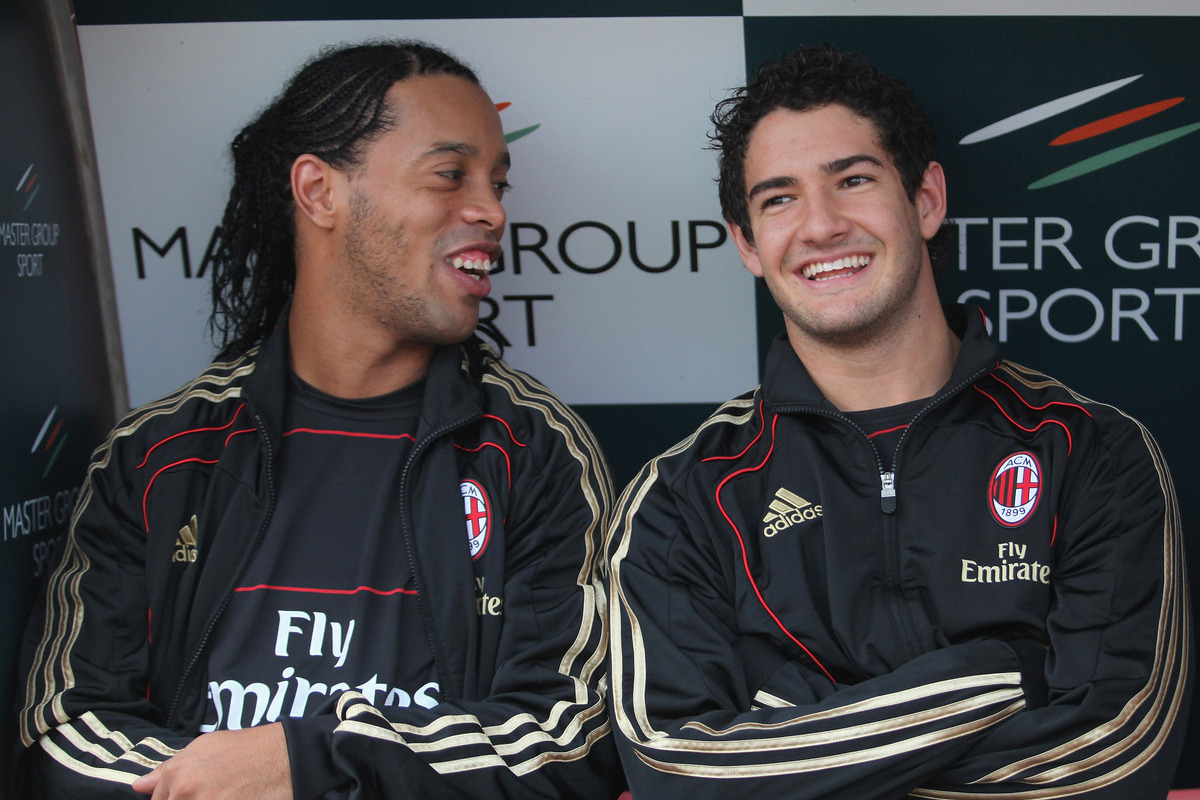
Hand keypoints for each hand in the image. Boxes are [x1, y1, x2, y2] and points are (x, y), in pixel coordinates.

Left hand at [131, 723, 291, 798]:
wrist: (285, 756)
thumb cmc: (246, 748)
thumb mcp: (204, 748)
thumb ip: (169, 768)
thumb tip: (138, 786)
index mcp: (177, 775)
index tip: (194, 795)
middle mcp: (186, 792)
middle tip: (213, 792)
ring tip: (224, 794)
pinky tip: (232, 798)